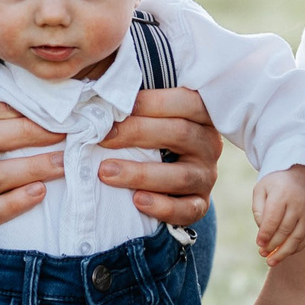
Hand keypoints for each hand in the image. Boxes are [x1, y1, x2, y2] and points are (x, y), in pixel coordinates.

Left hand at [97, 87, 221, 228]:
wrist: (170, 178)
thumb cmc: (153, 135)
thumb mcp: (150, 115)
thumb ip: (133, 104)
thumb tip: (95, 94)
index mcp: (202, 115)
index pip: (185, 101)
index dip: (149, 102)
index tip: (112, 106)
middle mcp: (209, 144)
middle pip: (180, 134)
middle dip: (137, 133)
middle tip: (102, 137)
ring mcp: (206, 176)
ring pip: (180, 176)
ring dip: (140, 173)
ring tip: (106, 172)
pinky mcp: (200, 204)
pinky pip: (187, 210)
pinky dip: (162, 207)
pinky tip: (136, 200)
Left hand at [250, 166, 304, 263]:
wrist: (302, 175)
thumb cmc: (276, 184)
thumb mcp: (261, 189)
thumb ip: (258, 209)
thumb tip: (262, 231)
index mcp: (282, 194)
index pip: (273, 219)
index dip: (265, 234)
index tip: (259, 243)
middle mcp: (298, 204)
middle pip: (285, 230)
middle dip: (273, 245)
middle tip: (262, 253)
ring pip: (297, 237)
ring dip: (284, 252)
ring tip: (271, 261)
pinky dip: (296, 249)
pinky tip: (285, 254)